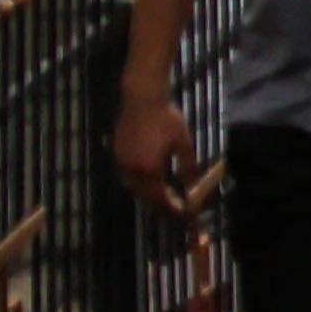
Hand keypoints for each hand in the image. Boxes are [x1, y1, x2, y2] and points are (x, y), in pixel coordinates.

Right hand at [111, 85, 201, 205]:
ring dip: (149, 193)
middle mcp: (131, 170)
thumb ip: (188, 167)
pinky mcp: (116, 153)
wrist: (142, 99)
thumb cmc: (166, 119)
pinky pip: (128, 175)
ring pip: (134, 186)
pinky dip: (140, 181)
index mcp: (148, 169)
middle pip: (145, 196)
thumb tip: (194, 185)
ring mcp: (121, 162)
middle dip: (160, 203)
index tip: (183, 212)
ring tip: (165, 194)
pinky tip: (151, 177)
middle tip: (176, 205)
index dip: (171, 207)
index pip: (159, 198)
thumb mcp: (184, 143)